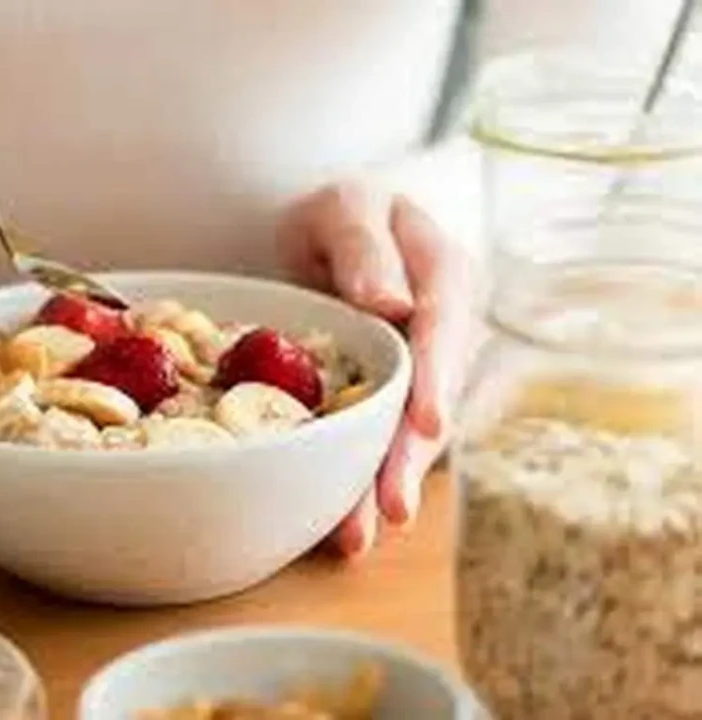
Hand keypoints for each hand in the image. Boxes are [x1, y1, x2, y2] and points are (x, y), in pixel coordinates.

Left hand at [277, 181, 474, 557]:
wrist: (321, 236)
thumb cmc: (338, 212)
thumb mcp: (345, 207)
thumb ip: (364, 246)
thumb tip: (393, 303)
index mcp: (443, 274)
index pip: (444, 329)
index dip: (436, 378)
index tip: (427, 423)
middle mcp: (441, 331)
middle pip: (430, 397)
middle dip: (409, 456)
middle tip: (391, 508)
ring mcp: (417, 369)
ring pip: (405, 432)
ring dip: (382, 483)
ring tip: (357, 536)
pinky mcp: (389, 398)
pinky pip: (377, 439)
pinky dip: (359, 480)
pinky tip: (341, 523)